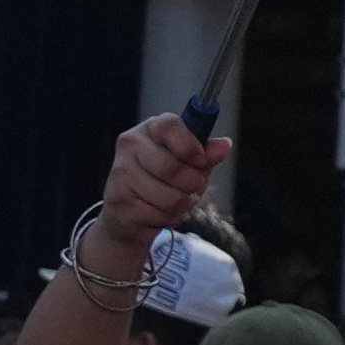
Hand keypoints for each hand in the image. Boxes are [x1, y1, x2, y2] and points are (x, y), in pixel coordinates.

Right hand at [96, 109, 229, 254]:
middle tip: (194, 187)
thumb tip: (225, 144)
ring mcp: (121, 174)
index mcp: (149, 129)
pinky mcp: (119, 201)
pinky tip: (162, 213)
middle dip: (192, 184)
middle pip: (172, 167)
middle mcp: (130, 146)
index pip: (170, 126)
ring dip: (183, 204)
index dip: (191, 146)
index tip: (200, 160)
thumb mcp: (189, 163)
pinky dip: (170, 218)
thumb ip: (206, 153)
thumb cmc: (163, 180)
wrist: (126, 213)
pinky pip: (159, 214)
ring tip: (179, 201)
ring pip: (169, 196)